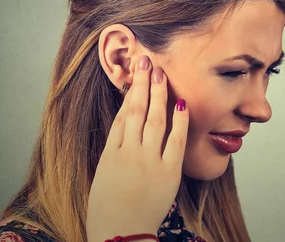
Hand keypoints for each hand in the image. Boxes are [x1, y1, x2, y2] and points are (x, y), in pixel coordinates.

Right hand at [86, 55, 188, 241]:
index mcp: (110, 154)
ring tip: (160, 72)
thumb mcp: (103, 176)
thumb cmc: (107, 212)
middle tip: (146, 60)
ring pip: (154, 119)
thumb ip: (115, 152)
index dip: (128, 92)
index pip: (122, 114)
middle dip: (141, 83)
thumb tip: (125, 129)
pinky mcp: (168, 172)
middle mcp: (128, 152)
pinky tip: (181, 103)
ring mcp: (148, 161)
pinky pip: (175, 141)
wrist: (119, 237)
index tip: (133, 74)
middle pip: (135, 109)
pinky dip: (179, 121)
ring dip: (158, 93)